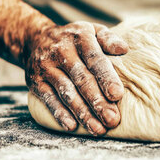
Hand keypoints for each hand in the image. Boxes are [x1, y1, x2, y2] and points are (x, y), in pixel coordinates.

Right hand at [24, 21, 128, 135]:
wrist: (35, 38)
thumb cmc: (74, 38)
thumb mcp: (92, 31)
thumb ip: (108, 39)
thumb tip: (124, 49)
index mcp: (80, 38)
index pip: (95, 59)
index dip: (106, 77)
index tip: (117, 95)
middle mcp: (62, 52)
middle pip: (82, 80)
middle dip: (97, 102)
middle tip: (112, 119)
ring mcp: (46, 67)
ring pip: (66, 93)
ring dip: (82, 113)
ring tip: (98, 128)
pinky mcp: (35, 81)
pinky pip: (48, 99)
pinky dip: (60, 114)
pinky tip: (72, 126)